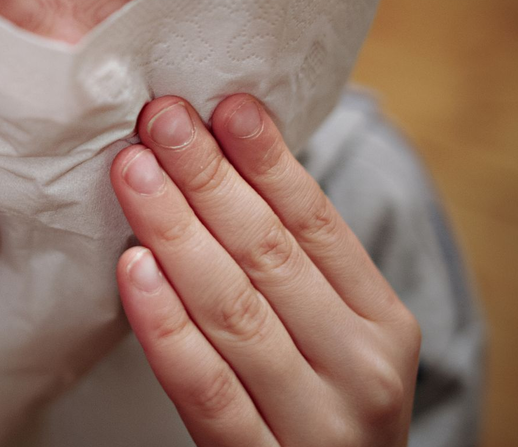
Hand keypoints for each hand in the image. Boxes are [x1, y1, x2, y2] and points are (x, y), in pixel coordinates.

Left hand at [111, 95, 420, 445]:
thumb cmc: (320, 405)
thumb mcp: (334, 337)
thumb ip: (292, 269)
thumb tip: (223, 161)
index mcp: (383, 323)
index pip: (318, 224)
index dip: (267, 160)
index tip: (223, 104)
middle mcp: (361, 368)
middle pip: (269, 255)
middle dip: (208, 177)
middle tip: (159, 118)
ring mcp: (315, 422)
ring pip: (234, 310)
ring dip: (177, 231)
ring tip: (134, 172)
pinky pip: (205, 388)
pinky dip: (166, 325)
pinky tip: (134, 269)